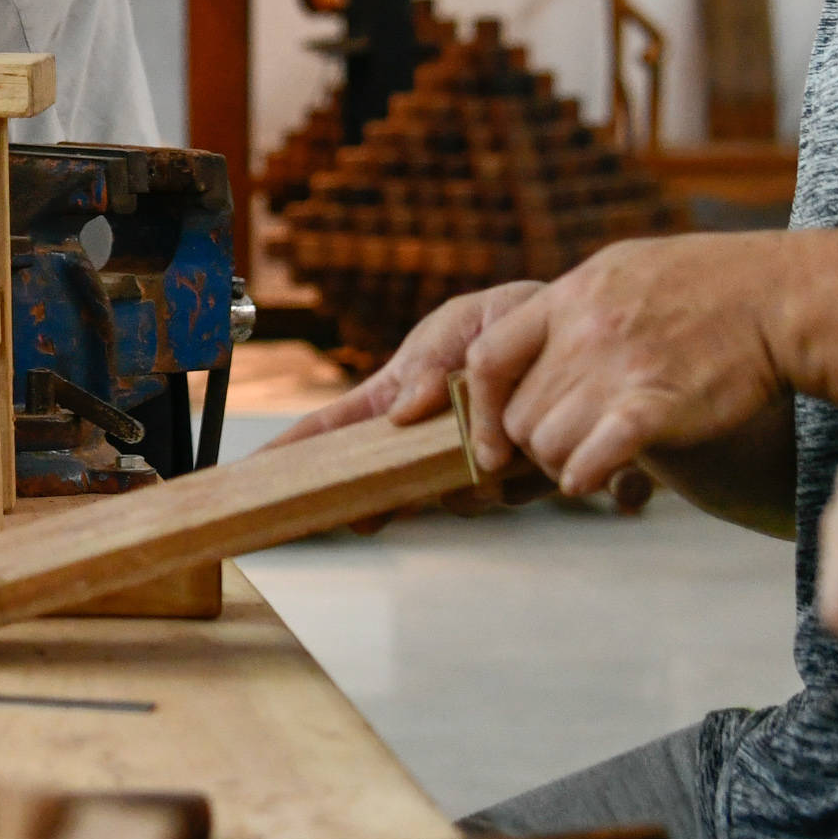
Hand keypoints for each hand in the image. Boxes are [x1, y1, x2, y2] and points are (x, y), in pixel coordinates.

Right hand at [271, 282, 541, 518]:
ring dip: (459, 484)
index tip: (254, 473)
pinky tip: (520, 459)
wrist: (583, 335)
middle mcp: (425, 440)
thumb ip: (430, 362)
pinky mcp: (513, 480)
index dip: (293, 452)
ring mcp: (466, 464)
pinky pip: (501, 496)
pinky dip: (508, 482)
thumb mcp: (461, 325)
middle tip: (360, 518)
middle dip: (371, 503)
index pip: (334, 427)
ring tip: (491, 453)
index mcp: (397, 396)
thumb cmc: (506, 321)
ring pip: (447, 497)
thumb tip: (402, 411)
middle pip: (379, 483)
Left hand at [474, 234, 806, 497]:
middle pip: (518, 414)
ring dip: (563, 464)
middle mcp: (584, 331)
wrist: (783, 297)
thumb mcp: (626, 269)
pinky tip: (598, 480)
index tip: (488, 440)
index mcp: (570, 295)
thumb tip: (537, 336)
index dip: (479, 406)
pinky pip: (593, 456)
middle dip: (532, 445)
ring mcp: (619, 368)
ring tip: (591, 461)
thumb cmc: (709, 284)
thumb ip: (575, 303)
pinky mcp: (658, 405)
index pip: (487, 354)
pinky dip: (586, 476)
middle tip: (565, 451)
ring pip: (547, 443)